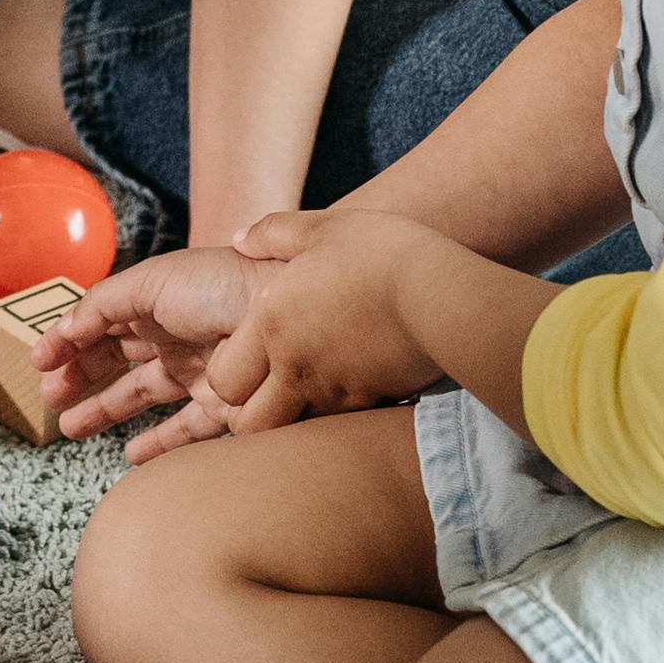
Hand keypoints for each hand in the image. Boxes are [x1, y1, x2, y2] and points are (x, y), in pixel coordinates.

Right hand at [39, 244, 288, 458]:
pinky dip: (156, 445)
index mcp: (153, 302)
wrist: (285, 309)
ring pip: (139, 396)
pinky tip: (130, 455)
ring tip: (70, 429)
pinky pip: (183, 431)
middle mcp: (172, 335)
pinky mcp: (223, 406)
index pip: (101, 323)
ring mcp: (197, 371)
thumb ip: (100, 306)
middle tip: (49, 400)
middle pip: (115, 360)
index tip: (37, 363)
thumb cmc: (219, 286)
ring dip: (103, 411)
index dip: (67, 341)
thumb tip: (62, 329)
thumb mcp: (149, 283)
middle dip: (79, 378)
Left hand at [220, 214, 446, 429]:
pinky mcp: (372, 403)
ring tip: (308, 395)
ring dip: (292, 422)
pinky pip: (340, 426)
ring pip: (292, 435)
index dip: (227, 378)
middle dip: (251, 417)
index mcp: (270, 326)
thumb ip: (272, 233)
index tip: (246, 361)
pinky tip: (350, 390)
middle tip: (267, 395)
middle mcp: (295, 367)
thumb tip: (242, 239)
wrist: (442, 290)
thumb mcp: (321, 227)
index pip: (222, 382)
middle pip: (249, 426)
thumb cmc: (379, 252)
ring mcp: (335, 391)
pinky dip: (336, 418)